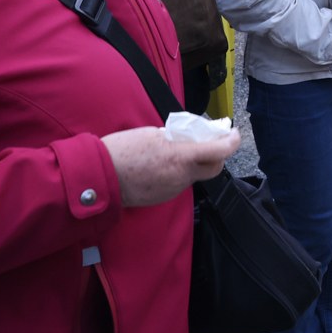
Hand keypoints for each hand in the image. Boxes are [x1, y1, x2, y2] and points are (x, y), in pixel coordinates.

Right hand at [101, 124, 240, 207]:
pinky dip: (177, 173)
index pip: (219, 151)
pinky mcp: (162, 198)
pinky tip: (162, 165)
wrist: (98, 179)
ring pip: (193, 176)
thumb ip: (174, 138)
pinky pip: (178, 184)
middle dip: (217, 155)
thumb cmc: (121, 151)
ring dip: (193, 164)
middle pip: (213, 168)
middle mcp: (181, 177)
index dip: (232, 141)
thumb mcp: (151, 134)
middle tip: (210, 141)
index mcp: (180, 158)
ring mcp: (172, 190)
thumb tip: (184, 139)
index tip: (234, 133)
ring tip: (177, 151)